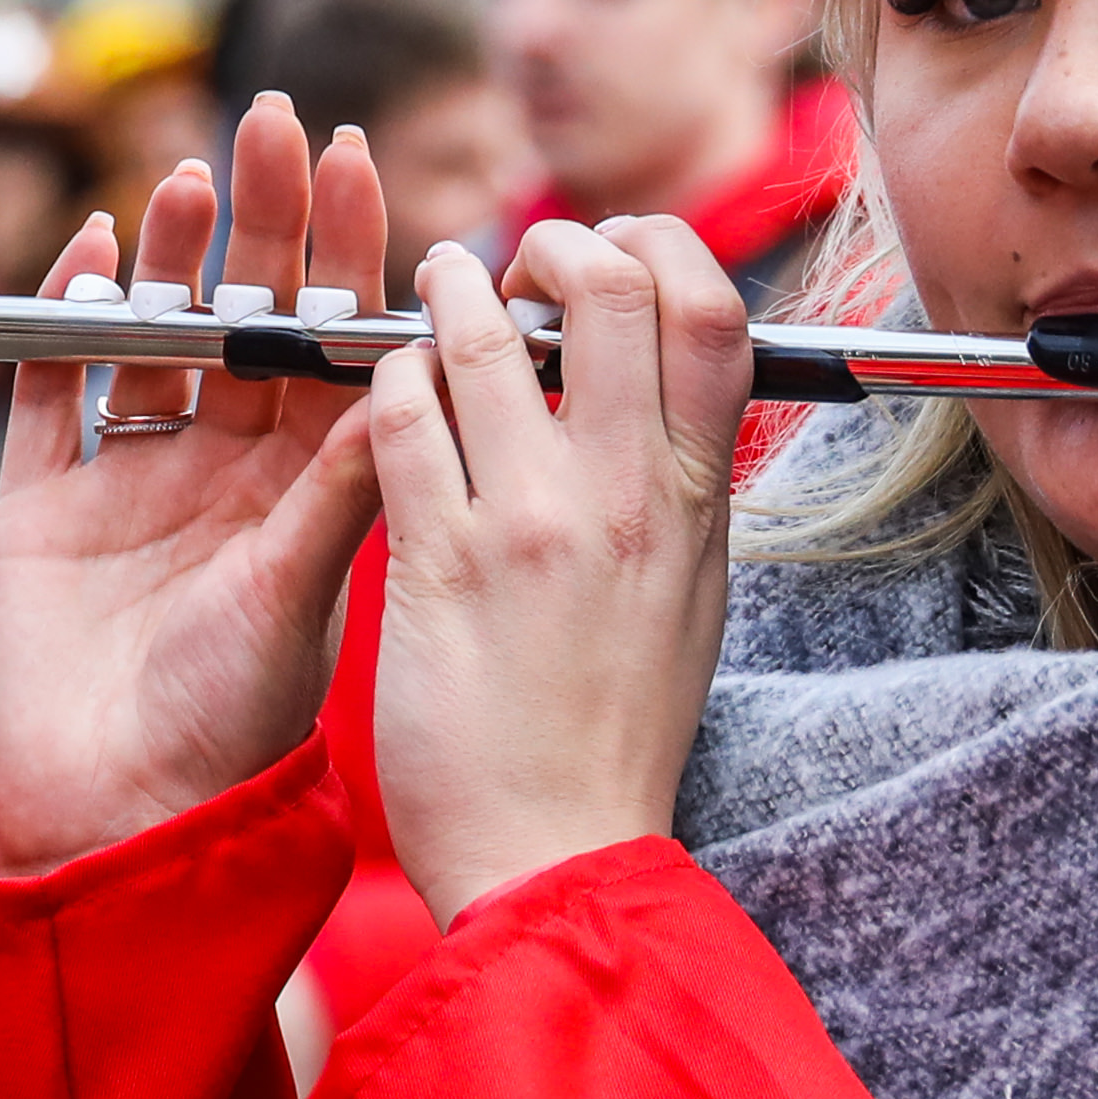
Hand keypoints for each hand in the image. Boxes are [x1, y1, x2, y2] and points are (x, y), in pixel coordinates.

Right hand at [0, 98, 387, 874]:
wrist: (117, 819)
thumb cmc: (231, 726)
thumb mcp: (299, 596)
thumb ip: (339, 492)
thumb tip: (404, 381)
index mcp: (306, 490)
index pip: (336, 347)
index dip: (348, 256)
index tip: (368, 163)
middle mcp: (226, 471)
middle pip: (247, 318)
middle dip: (264, 222)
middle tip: (278, 122)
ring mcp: (132, 479)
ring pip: (152, 336)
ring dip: (172, 256)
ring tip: (195, 174)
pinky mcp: (42, 503)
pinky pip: (51, 391)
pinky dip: (61, 318)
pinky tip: (85, 249)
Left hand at [369, 216, 751, 923]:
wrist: (560, 854)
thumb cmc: (614, 733)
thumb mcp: (688, 595)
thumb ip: (678, 488)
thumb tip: (661, 396)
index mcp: (699, 502)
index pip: (711, 313)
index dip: (658, 250)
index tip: (609, 255)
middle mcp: (630, 498)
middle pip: (614, 287)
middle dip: (554, 244)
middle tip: (515, 263)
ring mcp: (535, 528)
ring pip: (484, 338)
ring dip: (447, 294)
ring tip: (431, 293)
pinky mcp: (443, 568)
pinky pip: (403, 423)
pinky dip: (388, 383)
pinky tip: (385, 396)